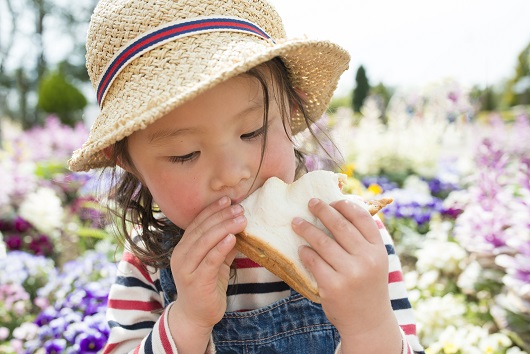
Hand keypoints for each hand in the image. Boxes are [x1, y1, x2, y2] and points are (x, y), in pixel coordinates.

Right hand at [169, 196, 245, 343]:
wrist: (196, 316)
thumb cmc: (206, 286)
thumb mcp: (216, 262)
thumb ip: (224, 245)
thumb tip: (239, 226)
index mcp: (183, 247)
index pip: (197, 223)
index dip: (212, 210)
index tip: (228, 200)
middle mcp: (181, 255)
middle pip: (201, 229)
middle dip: (221, 216)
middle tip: (239, 208)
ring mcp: (186, 268)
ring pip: (205, 241)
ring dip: (224, 227)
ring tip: (241, 219)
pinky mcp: (196, 281)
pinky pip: (210, 260)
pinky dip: (221, 247)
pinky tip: (232, 238)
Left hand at [292, 198, 393, 337]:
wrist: (368, 322)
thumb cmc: (368, 285)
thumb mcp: (375, 261)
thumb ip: (363, 240)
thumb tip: (339, 210)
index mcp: (378, 250)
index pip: (362, 218)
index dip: (345, 205)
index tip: (332, 201)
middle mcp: (366, 259)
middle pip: (340, 226)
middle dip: (322, 210)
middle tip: (310, 203)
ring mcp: (350, 273)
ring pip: (322, 242)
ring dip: (306, 229)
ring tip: (296, 222)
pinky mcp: (332, 286)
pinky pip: (313, 261)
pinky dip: (305, 252)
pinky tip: (301, 248)